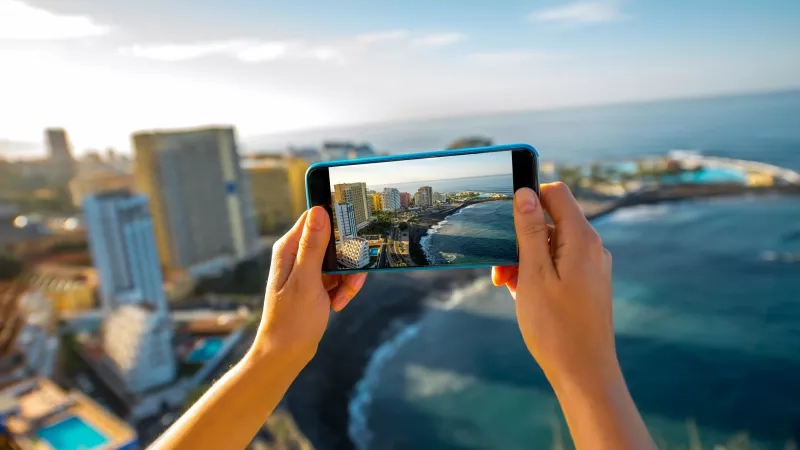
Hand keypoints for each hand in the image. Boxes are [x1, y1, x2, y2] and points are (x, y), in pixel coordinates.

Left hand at [251, 207, 366, 365]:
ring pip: (340, 261)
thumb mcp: (306, 280)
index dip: (337, 221)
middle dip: (348, 259)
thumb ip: (312, 246)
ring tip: (342, 298)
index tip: (355, 231)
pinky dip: (343, 290)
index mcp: (290, 248)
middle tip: (353, 277)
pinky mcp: (316, 284)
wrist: (286, 353)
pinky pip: (338, 278)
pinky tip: (337, 305)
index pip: (316, 218)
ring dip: (348, 279)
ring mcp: (307, 270)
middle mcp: (297, 255)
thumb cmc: (292, 319)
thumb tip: (319, 211)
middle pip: (334, 241)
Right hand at [492, 183, 617, 386]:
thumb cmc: (556, 327)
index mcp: (582, 239)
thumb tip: (526, 193)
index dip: (528, 198)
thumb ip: (530, 230)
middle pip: (550, 221)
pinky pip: (557, 265)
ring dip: (524, 259)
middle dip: (520, 238)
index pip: (556, 194)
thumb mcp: (534, 274)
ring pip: (551, 246)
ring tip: (508, 286)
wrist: (584, 373)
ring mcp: (591, 267)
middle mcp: (592, 248)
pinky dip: (537, 273)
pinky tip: (522, 295)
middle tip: (499, 269)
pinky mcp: (587, 284)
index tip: (504, 219)